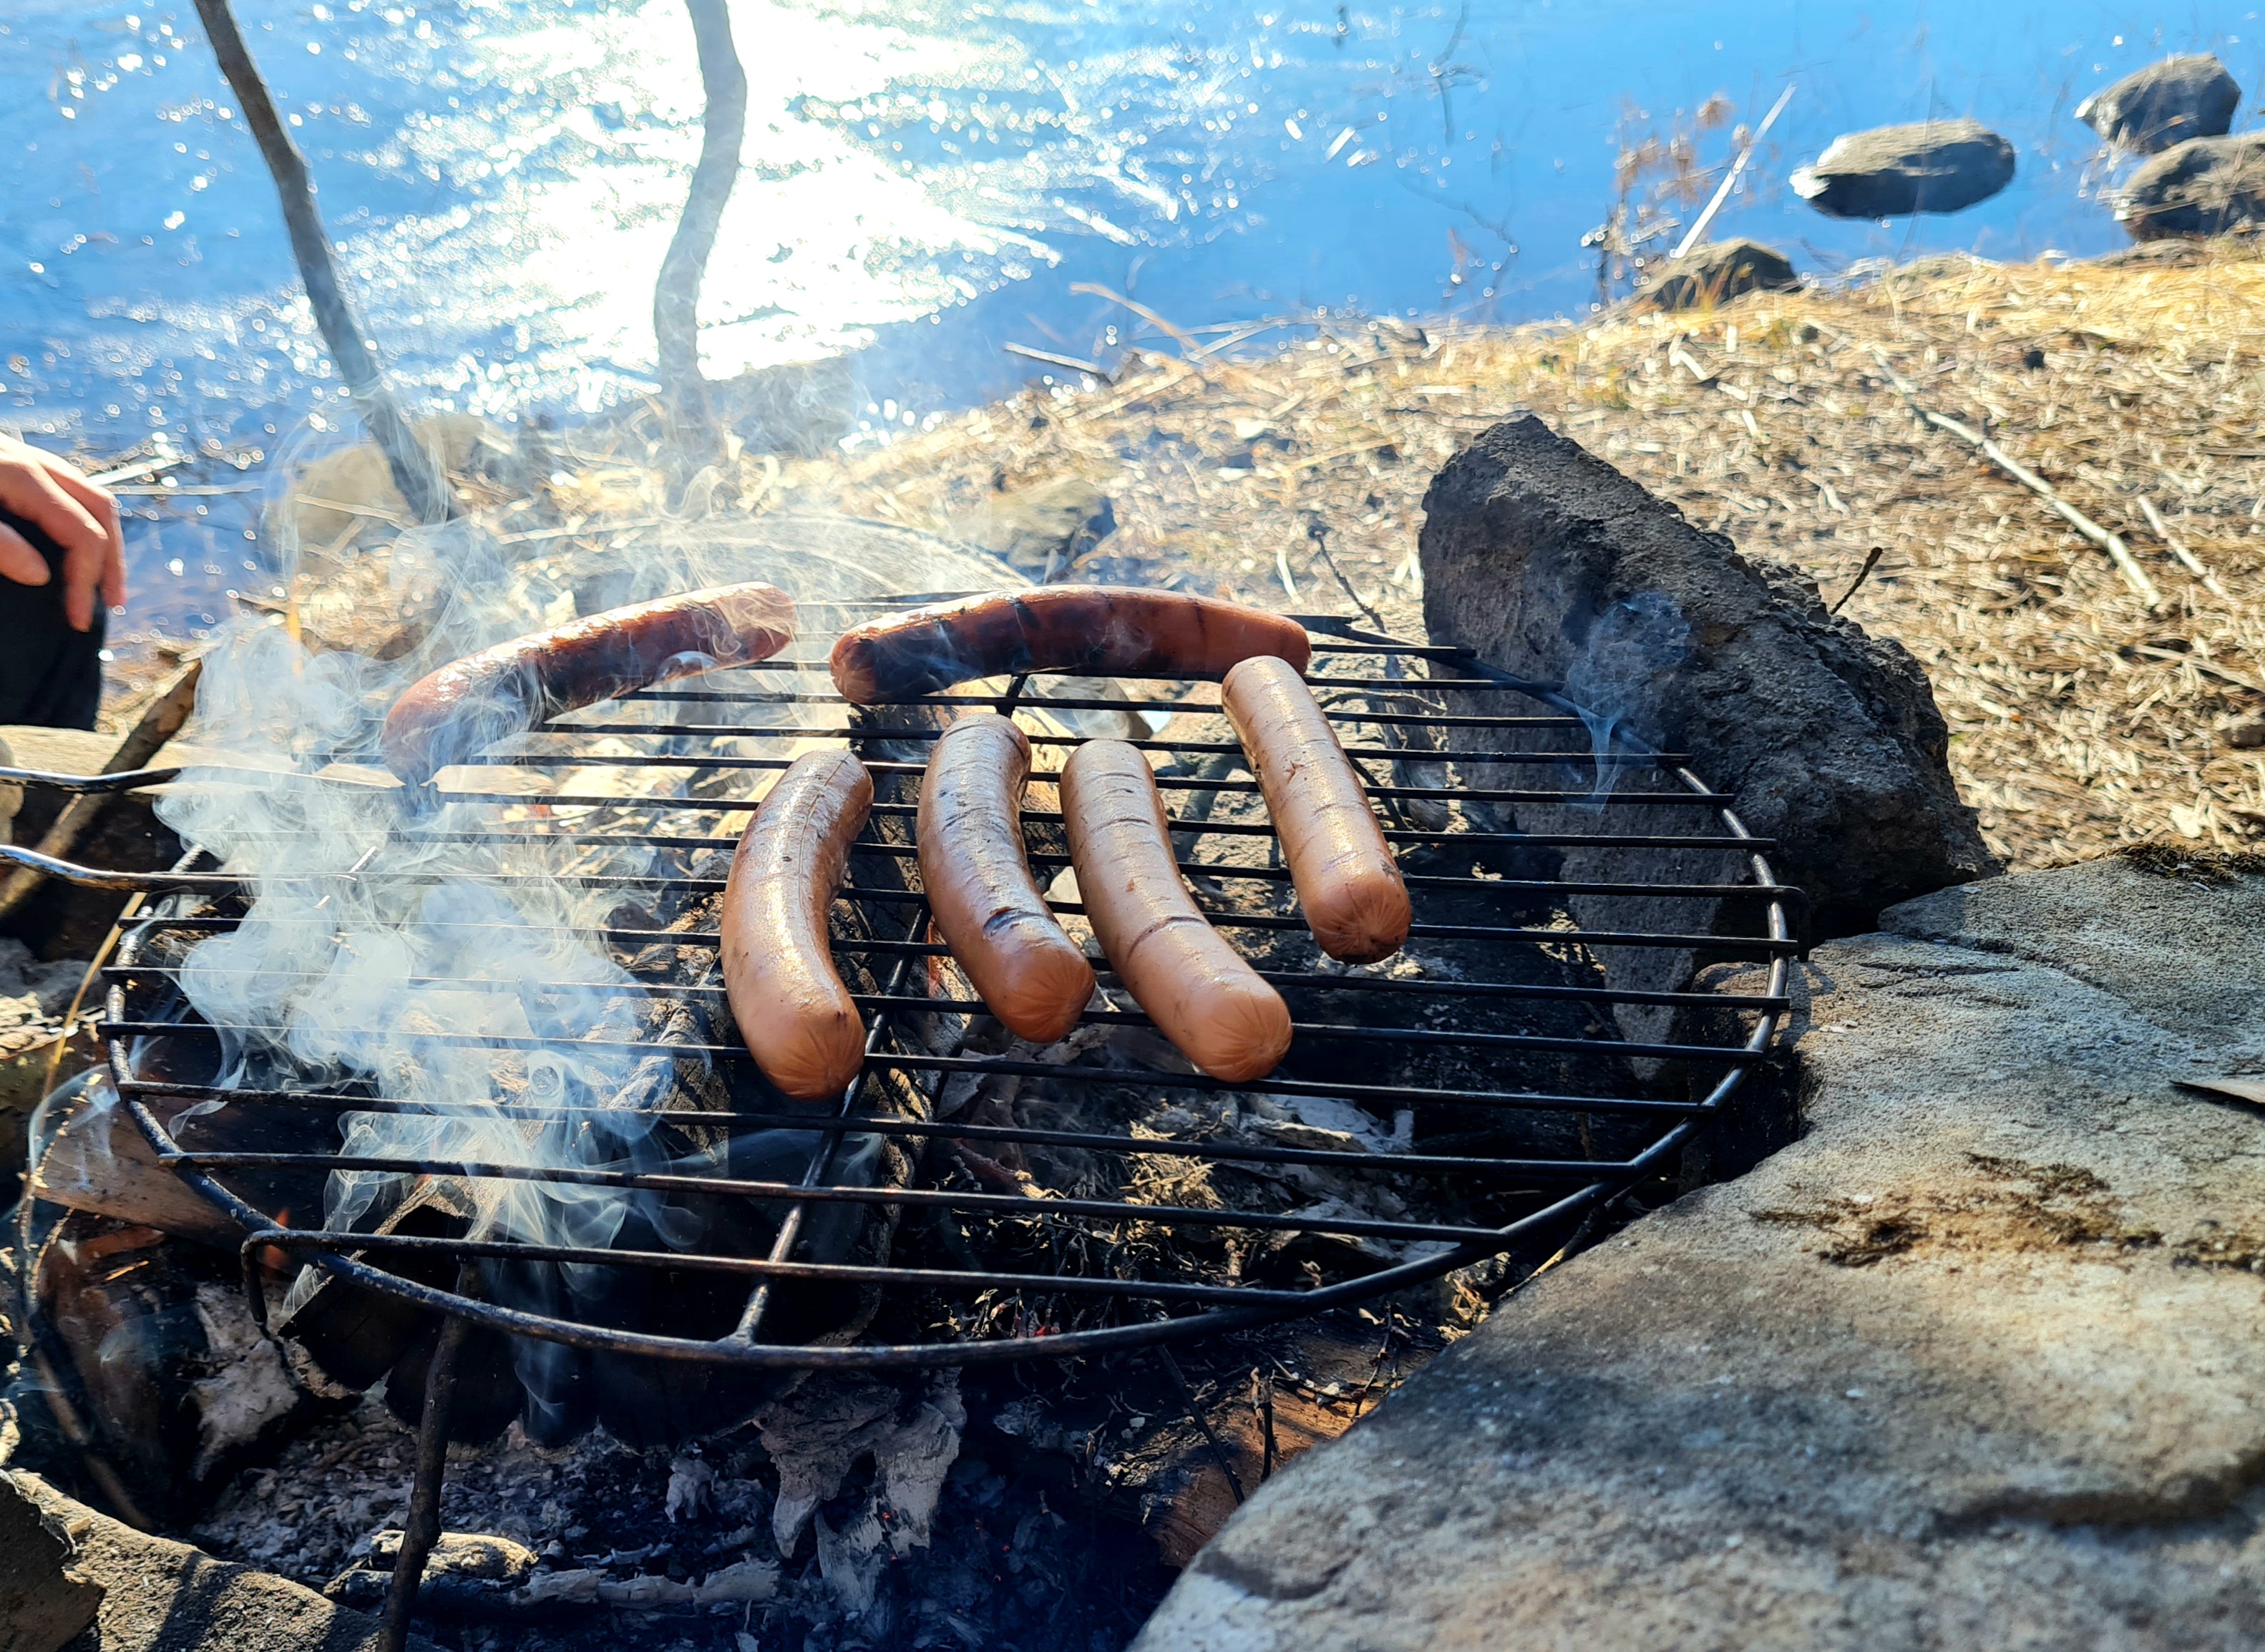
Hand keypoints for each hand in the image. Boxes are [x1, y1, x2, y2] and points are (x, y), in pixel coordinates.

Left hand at [0, 433, 126, 630]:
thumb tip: (42, 577)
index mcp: (24, 476)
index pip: (83, 534)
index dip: (87, 580)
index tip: (77, 620)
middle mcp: (35, 462)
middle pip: (102, 507)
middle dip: (113, 558)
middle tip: (113, 601)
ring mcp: (25, 457)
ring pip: (88, 493)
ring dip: (103, 537)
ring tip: (101, 575)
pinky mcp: (12, 460)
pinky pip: (64, 488)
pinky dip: (81, 519)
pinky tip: (70, 540)